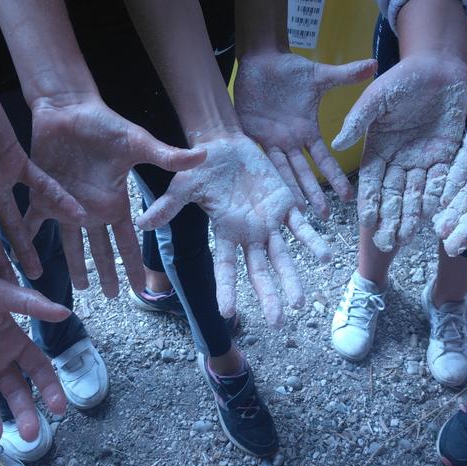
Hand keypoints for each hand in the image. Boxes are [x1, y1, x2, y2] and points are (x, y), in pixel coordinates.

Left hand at [24, 95, 205, 297]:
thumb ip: (166, 156)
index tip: (141, 290)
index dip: (133, 266)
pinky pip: (32, 222)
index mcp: (115, 202)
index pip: (127, 242)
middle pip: (100, 249)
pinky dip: (26, 240)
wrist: (69, 108)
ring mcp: (66, 204)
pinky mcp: (41, 193)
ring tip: (79, 289)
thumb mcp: (138, 143)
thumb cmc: (105, 124)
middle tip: (111, 297)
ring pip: (70, 243)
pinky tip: (24, 262)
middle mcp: (92, 209)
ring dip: (73, 266)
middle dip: (107, 274)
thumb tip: (203, 157)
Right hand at [137, 134, 330, 326]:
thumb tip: (140, 223)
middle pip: (260, 272)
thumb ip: (168, 206)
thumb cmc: (202, 166)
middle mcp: (249, 234)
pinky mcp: (285, 204)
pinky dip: (313, 241)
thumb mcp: (183, 186)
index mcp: (226, 233)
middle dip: (268, 296)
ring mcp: (269, 222)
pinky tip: (326, 257)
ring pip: (283, 257)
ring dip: (292, 279)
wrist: (225, 143)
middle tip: (278, 322)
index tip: (227, 314)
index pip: (226, 268)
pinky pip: (302, 227)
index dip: (226, 290)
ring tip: (301, 304)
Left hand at [235, 52, 374, 217]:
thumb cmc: (289, 69)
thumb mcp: (320, 76)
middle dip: (314, 194)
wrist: (261, 60)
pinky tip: (267, 190)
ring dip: (289, 190)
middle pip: (304, 173)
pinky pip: (257, 156)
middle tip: (325, 217)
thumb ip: (346, 75)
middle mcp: (291, 141)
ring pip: (281, 170)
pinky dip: (262, 172)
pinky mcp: (251, 134)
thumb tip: (375, 65)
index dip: (336, 178)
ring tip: (297, 212)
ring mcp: (271, 140)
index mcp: (307, 131)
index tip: (348, 196)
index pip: (325, 160)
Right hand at [332, 55, 466, 251]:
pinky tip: (432, 216)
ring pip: (415, 193)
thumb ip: (357, 120)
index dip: (369, 200)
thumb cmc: (402, 77)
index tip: (367, 220)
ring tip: (406, 237)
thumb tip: (335, 143)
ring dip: (410, 215)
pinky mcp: (446, 156)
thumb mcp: (376, 98)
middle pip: (392, 194)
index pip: (371, 180)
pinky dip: (436, 198)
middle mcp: (398, 159)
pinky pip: (441, 182)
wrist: (438, 66)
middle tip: (386, 241)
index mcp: (378, 148)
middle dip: (389, 217)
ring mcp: (422, 160)